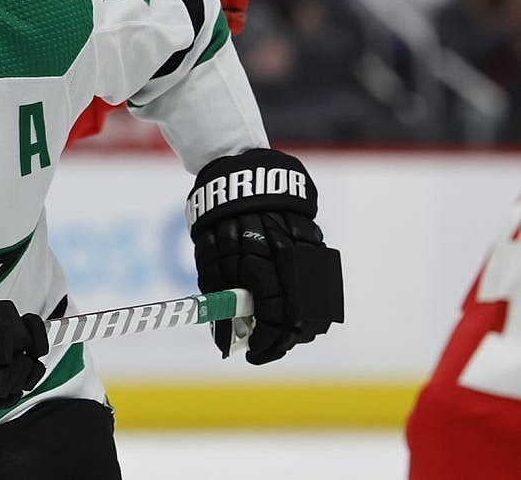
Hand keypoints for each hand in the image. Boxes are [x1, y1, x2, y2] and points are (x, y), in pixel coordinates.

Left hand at [186, 148, 343, 364]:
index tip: (251, 355)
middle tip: (263, 344)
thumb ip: (222, 304)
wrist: (242, 175)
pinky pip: (319, 282)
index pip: (278, 323)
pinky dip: (307, 301)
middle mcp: (294, 264)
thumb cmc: (218, 222)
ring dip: (299, 324)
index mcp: (266, 268)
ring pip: (318, 305)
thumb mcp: (210, 263)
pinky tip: (288, 305)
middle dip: (284, 340)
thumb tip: (224, 343)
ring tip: (275, 327)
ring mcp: (310, 253)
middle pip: (304, 321)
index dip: (266, 345)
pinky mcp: (317, 243)